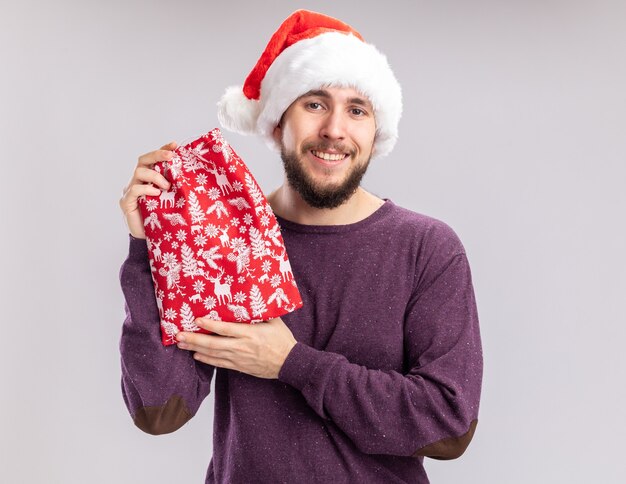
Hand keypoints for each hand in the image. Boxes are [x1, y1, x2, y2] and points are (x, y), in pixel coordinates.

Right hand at [119, 141, 176, 238]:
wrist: (151, 238)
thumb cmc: (163, 218)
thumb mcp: (172, 200)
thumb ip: (176, 188)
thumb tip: (196, 178)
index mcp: (149, 178)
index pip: (154, 159)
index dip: (163, 149)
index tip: (175, 144)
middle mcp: (138, 181)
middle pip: (143, 160)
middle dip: (158, 155)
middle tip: (171, 156)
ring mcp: (130, 191)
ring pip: (139, 173)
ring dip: (155, 176)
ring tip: (167, 186)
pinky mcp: (126, 202)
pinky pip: (134, 190)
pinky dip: (146, 190)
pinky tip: (156, 193)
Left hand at [175, 317, 297, 378]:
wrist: (289, 362)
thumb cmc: (282, 340)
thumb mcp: (273, 321)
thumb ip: (259, 313)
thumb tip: (248, 299)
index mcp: (249, 333)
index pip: (225, 329)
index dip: (210, 325)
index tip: (196, 320)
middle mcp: (241, 346)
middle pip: (213, 344)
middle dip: (194, 339)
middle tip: (178, 335)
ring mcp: (239, 358)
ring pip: (213, 354)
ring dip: (195, 349)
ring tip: (181, 344)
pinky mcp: (239, 366)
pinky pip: (219, 364)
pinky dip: (207, 360)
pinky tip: (196, 356)